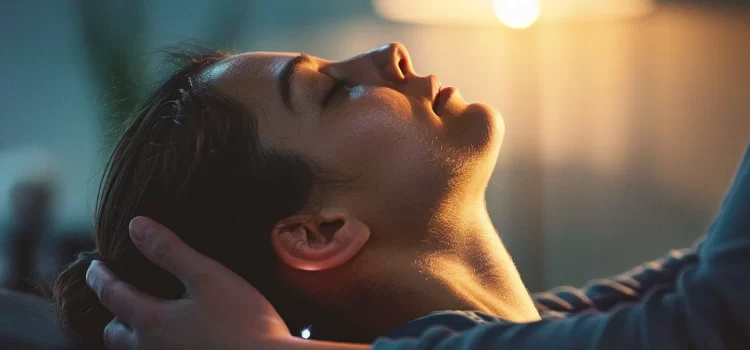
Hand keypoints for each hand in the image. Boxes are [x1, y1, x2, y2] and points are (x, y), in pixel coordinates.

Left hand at [85, 216, 291, 349]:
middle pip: (115, 334)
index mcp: (152, 322)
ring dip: (133, 334)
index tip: (94, 265)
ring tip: (146, 318)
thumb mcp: (208, 277)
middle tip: (120, 295)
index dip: (99, 277)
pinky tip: (176, 338)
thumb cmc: (243, 320)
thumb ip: (170, 251)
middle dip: (114, 313)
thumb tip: (135, 226)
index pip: (112, 295)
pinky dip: (156, 346)